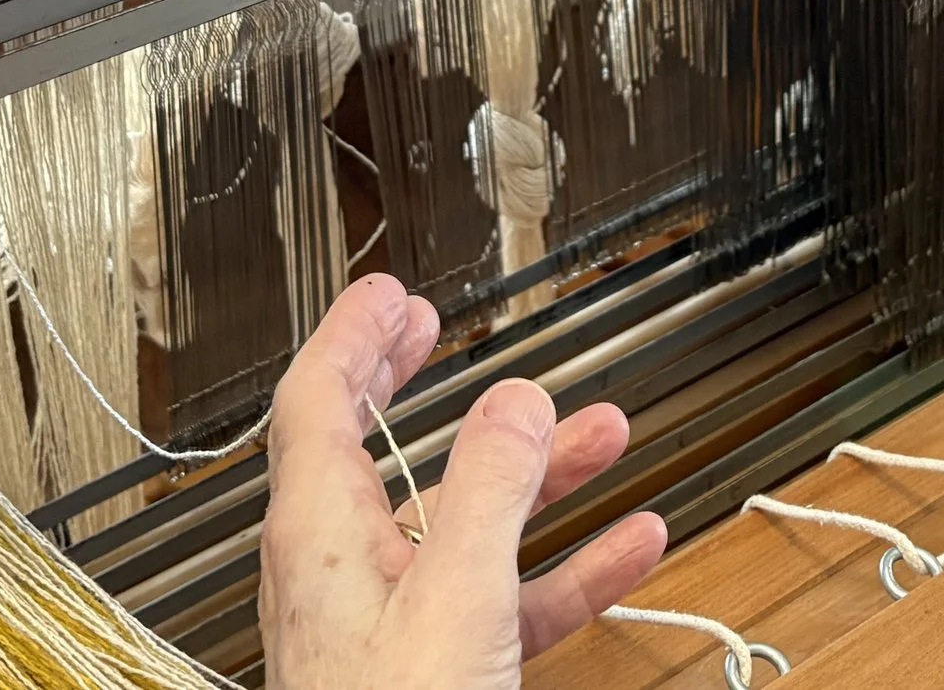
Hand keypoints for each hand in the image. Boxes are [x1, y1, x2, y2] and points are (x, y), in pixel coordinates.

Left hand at [259, 275, 667, 689]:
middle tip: (429, 327)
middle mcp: (344, 572)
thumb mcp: (453, 597)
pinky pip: (506, 600)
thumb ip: (486, 489)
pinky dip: (566, 566)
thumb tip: (512, 397)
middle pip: (371, 449)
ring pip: (461, 524)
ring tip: (600, 430)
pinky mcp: (438, 673)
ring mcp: (389, 626)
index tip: (388, 291)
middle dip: (408, 381)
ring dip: (531, 473)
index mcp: (320, 535)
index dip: (350, 335)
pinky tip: (629, 547)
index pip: (314, 401)